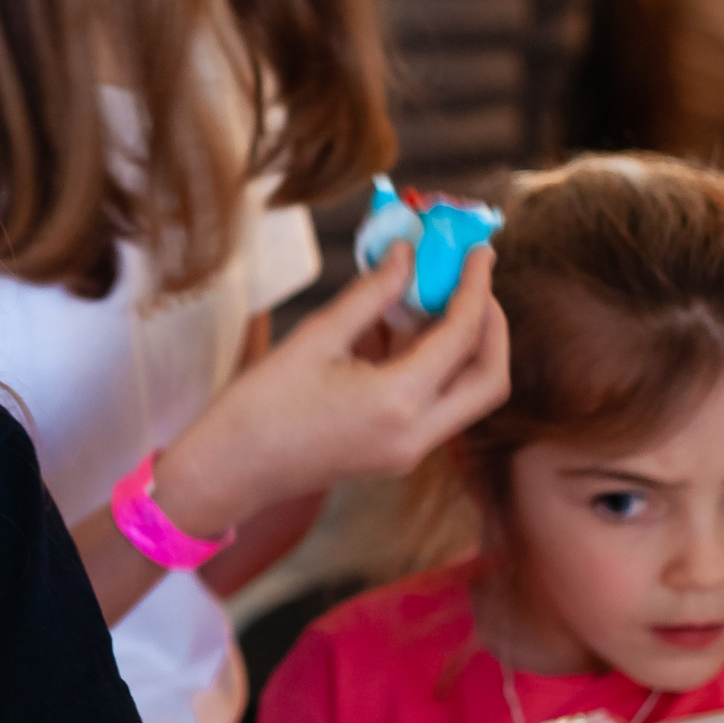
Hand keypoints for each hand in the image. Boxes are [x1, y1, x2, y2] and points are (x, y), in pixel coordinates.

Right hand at [157, 243, 508, 529]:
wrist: (231, 469)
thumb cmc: (262, 404)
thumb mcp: (317, 337)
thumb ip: (371, 295)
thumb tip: (406, 255)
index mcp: (399, 401)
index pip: (462, 335)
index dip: (475, 287)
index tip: (478, 252)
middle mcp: (417, 434)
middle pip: (490, 378)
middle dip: (492, 326)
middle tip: (475, 283)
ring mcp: (410, 451)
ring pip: (469, 396)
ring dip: (467, 347)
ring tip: (437, 300)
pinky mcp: (396, 454)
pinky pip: (439, 407)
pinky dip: (438, 368)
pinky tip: (407, 332)